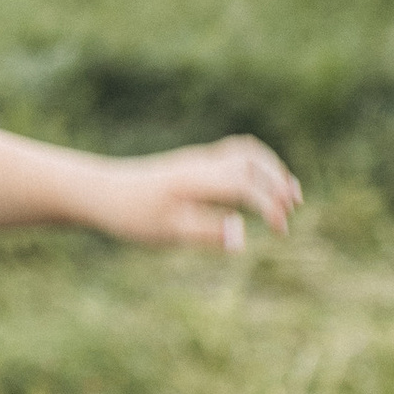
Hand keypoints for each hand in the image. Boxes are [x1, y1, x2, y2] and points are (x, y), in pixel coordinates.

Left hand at [93, 137, 300, 250]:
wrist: (99, 192)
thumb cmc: (132, 215)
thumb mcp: (167, 232)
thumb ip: (206, 234)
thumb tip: (242, 240)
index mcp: (197, 180)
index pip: (246, 185)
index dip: (270, 205)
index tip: (281, 230)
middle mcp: (201, 163)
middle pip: (253, 160)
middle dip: (278, 181)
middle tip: (294, 207)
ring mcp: (198, 159)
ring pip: (245, 152)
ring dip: (270, 168)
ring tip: (288, 193)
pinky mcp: (193, 163)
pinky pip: (234, 154)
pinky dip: (255, 166)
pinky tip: (258, 187)